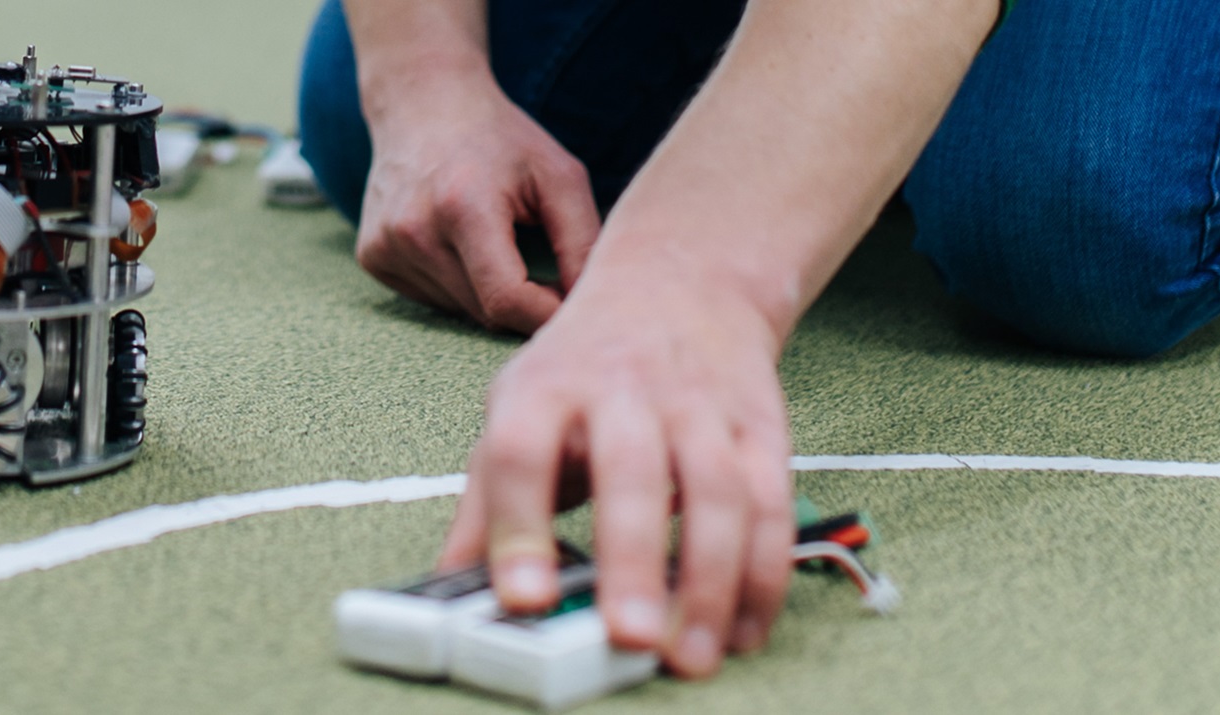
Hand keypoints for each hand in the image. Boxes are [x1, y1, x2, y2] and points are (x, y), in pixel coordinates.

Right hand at [354, 83, 600, 333]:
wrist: (422, 102)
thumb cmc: (501, 139)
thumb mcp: (558, 175)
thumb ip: (581, 241)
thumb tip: (590, 304)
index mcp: (463, 207)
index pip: (506, 300)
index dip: (548, 315)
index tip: (574, 305)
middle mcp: (414, 231)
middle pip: (485, 312)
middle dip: (524, 305)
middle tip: (547, 275)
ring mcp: (385, 246)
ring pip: (459, 311)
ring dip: (490, 295)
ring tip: (497, 243)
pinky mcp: (371, 257)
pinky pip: (431, 299)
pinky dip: (458, 286)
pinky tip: (459, 242)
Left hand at [437, 258, 795, 678]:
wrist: (679, 283)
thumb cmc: (582, 366)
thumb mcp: (515, 409)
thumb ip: (485, 502)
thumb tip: (448, 584)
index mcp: (545, 388)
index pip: (521, 452)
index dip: (518, 527)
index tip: (522, 598)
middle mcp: (624, 390)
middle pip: (631, 474)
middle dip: (632, 561)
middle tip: (628, 638)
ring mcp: (700, 405)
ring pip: (718, 492)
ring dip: (710, 580)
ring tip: (689, 655)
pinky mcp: (761, 426)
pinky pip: (771, 502)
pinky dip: (763, 572)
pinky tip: (743, 628)